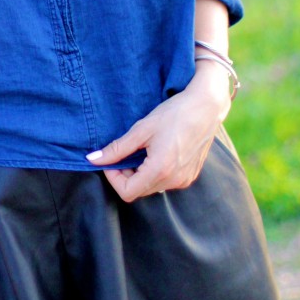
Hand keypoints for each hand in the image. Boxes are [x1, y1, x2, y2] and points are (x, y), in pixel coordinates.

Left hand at [86, 59, 231, 202]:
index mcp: (160, 170)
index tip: (111, 160)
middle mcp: (174, 181)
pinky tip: (157, 151)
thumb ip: (117, 148)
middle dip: (126, 175)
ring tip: (142, 149)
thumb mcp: (141, 129)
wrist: (206, 107)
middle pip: (139, 190)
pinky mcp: (190, 176)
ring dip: (140, 173)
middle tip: (125, 152)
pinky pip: (166, 182)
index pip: (127, 192)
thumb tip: (93, 159)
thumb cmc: (174, 113)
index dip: (113, 178)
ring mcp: (184, 180)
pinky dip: (155, 172)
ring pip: (152, 187)